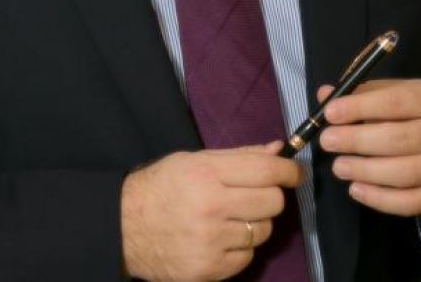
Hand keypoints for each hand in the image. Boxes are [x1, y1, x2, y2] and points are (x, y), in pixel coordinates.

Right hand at [120, 140, 300, 281]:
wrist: (125, 225)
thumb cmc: (162, 186)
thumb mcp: (195, 160)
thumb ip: (238, 156)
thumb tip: (278, 150)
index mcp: (206, 173)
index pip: (265, 170)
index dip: (288, 170)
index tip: (295, 172)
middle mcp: (211, 207)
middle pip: (272, 202)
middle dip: (271, 195)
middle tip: (257, 193)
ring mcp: (211, 242)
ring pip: (263, 231)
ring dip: (256, 222)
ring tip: (233, 216)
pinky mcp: (209, 270)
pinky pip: (248, 257)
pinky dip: (241, 246)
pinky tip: (222, 237)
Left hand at [317, 78, 420, 216]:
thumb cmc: (411, 109)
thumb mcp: (390, 91)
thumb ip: (359, 94)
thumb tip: (324, 94)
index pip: (396, 102)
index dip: (361, 108)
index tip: (330, 113)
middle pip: (401, 139)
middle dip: (358, 141)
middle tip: (327, 141)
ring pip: (407, 173)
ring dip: (367, 171)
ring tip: (338, 167)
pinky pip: (413, 202)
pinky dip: (381, 200)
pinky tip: (356, 190)